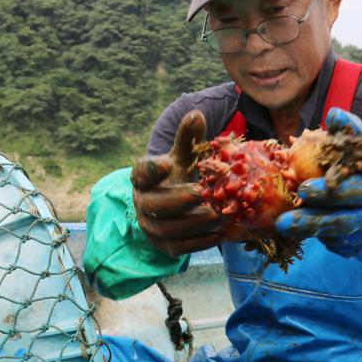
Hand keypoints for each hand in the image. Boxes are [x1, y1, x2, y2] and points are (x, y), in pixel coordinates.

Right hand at [131, 110, 224, 257]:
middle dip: (180, 199)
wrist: (174, 208)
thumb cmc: (178, 177)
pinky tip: (220, 233)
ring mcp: (152, 228)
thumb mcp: (183, 157)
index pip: (141, 173)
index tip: (167, 161)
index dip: (151, 169)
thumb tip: (196, 115)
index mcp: (142, 179)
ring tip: (218, 214)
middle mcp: (142, 204)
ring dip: (195, 222)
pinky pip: (181, 247)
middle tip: (204, 193)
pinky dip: (201, 241)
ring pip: (169, 229)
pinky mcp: (166, 247)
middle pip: (155, 205)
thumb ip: (188, 138)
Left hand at [275, 108, 361, 261]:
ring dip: (316, 232)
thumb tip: (333, 114)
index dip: (330, 192)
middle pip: (346, 222)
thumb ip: (352, 130)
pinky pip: (348, 249)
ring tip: (292, 224)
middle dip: (312, 223)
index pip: (358, 190)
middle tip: (283, 221)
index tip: (302, 189)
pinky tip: (316, 231)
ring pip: (343, 239)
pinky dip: (328, 241)